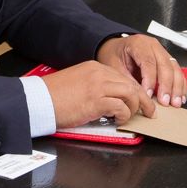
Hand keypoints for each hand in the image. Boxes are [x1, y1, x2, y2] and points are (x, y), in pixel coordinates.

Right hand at [41, 61, 155, 127]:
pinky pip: (121, 107)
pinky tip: (119, 120)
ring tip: (132, 116)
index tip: (139, 99)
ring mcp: (98, 86)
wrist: (38, 100)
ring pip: (130, 93)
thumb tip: (109, 100)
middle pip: (130, 84)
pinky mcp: (96, 101)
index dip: (134, 90)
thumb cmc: (52, 96)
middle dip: (143, 99)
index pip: (122, 77)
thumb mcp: (76, 83)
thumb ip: (94, 86)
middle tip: (149, 110)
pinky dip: (124, 115)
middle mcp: (98, 73)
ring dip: (135, 107)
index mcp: (93, 67)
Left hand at [96, 34, 185, 107]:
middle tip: (165, 101)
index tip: (149, 95)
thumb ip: (127, 79)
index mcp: (138, 43)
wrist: (116, 48)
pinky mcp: (167, 59)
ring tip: (175, 102)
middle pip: (165, 65)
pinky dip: (180, 85)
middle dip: (167, 86)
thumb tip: (139, 95)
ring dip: (176, 87)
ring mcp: (162, 51)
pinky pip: (178, 71)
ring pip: (175, 68)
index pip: (148, 62)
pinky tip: (180, 96)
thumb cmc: (115, 55)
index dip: (150, 80)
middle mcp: (153, 45)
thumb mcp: (114, 66)